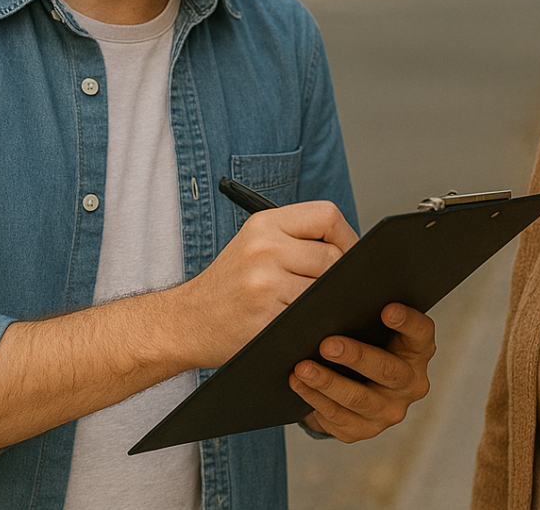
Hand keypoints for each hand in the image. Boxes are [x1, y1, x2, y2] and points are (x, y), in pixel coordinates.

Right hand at [169, 201, 357, 369]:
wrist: (186, 321)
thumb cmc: (228, 286)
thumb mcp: (254, 245)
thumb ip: (297, 240)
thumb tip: (353, 250)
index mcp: (265, 224)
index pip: (327, 215)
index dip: (347, 237)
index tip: (349, 255)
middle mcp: (264, 248)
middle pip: (333, 257)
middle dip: (340, 277)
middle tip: (330, 290)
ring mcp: (265, 283)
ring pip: (325, 290)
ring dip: (325, 302)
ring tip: (310, 307)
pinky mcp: (266, 317)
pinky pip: (310, 317)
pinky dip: (312, 323)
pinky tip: (299, 324)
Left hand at [290, 303, 435, 441]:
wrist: (351, 383)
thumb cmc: (361, 340)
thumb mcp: (369, 325)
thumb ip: (364, 311)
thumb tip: (335, 290)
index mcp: (417, 350)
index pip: (421, 333)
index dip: (408, 322)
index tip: (387, 309)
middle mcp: (410, 383)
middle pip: (388, 370)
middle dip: (356, 356)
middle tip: (327, 344)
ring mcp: (389, 410)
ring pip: (358, 398)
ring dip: (327, 382)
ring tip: (302, 367)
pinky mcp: (363, 429)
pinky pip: (338, 416)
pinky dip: (315, 398)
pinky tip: (298, 383)